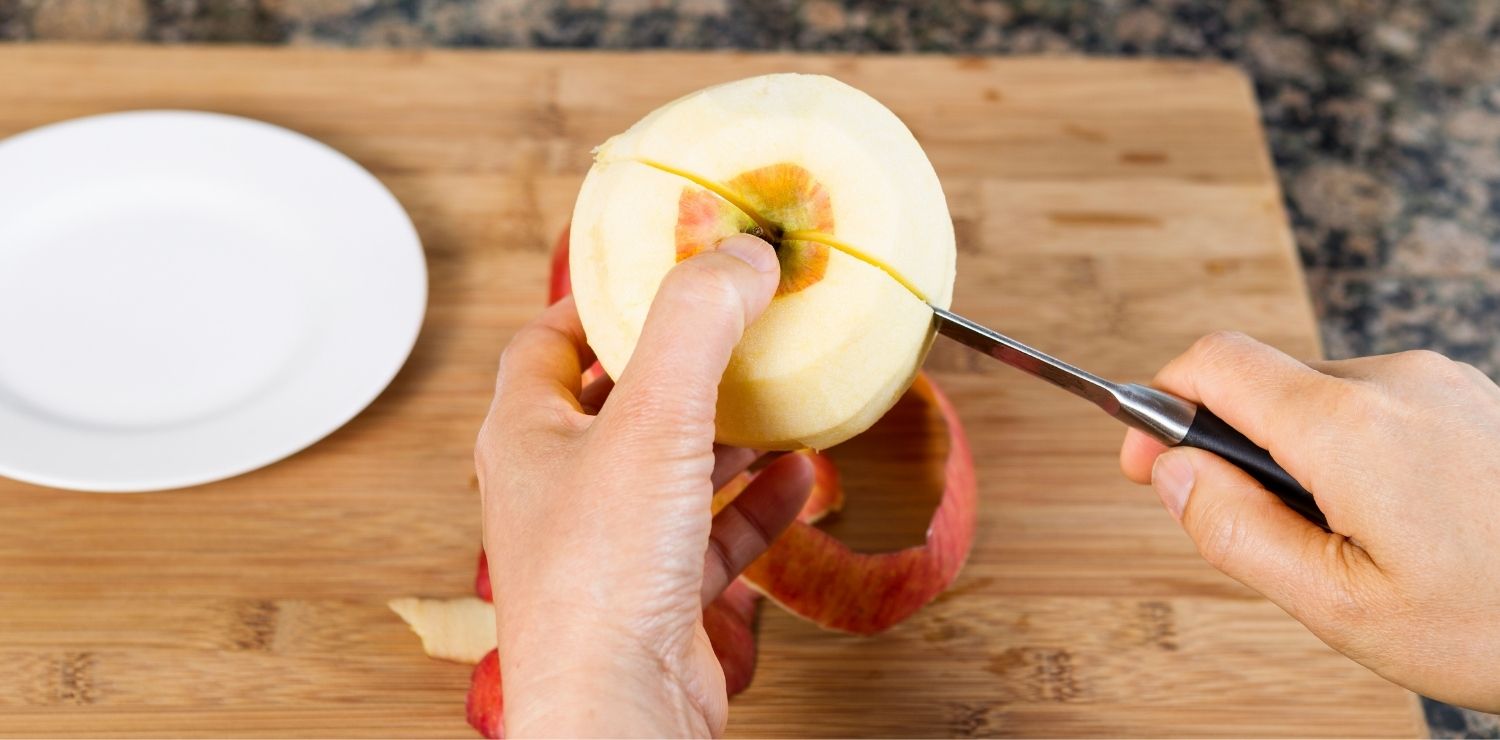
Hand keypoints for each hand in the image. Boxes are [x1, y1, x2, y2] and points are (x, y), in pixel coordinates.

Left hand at [475, 234, 812, 736]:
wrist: (619, 712)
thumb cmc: (602, 579)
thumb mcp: (654, 420)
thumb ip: (696, 325)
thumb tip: (740, 253)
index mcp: (526, 436)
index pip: (545, 343)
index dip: (597, 302)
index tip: (654, 271)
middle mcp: (559, 488)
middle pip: (618, 403)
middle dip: (681, 364)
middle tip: (735, 327)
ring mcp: (607, 546)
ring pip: (671, 469)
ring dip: (728, 432)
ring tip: (782, 395)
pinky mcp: (657, 596)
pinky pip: (712, 533)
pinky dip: (755, 502)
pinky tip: (799, 477)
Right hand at [1120, 331, 1499, 710]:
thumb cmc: (1499, 624)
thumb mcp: (1340, 606)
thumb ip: (1235, 532)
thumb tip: (1170, 473)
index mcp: (1349, 427)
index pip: (1213, 361)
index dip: (1158, 405)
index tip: (1146, 460)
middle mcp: (1395, 382)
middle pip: (1264, 385)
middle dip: (1237, 451)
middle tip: (1264, 537)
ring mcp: (1441, 382)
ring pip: (1319, 400)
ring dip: (1300, 458)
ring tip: (1352, 544)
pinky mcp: (1470, 397)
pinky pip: (1376, 409)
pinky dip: (1354, 455)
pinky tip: (1398, 525)